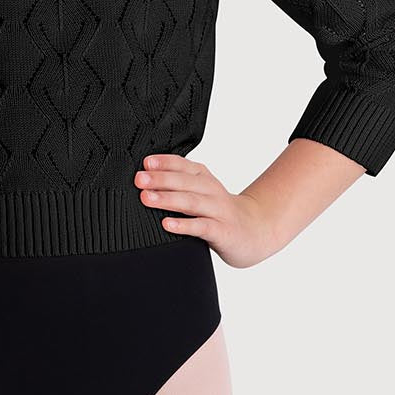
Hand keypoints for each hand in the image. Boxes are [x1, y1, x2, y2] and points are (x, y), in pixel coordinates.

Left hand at [135, 153, 278, 268]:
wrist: (255, 231)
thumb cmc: (219, 212)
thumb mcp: (201, 192)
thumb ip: (178, 185)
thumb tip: (144, 179)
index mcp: (204, 178)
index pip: (184, 165)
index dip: (165, 162)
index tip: (145, 163)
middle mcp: (212, 190)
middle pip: (185, 182)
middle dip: (161, 179)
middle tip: (139, 179)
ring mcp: (219, 211)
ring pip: (192, 202)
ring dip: (168, 199)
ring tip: (147, 198)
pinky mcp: (223, 231)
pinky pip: (202, 227)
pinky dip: (184, 225)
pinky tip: (167, 224)